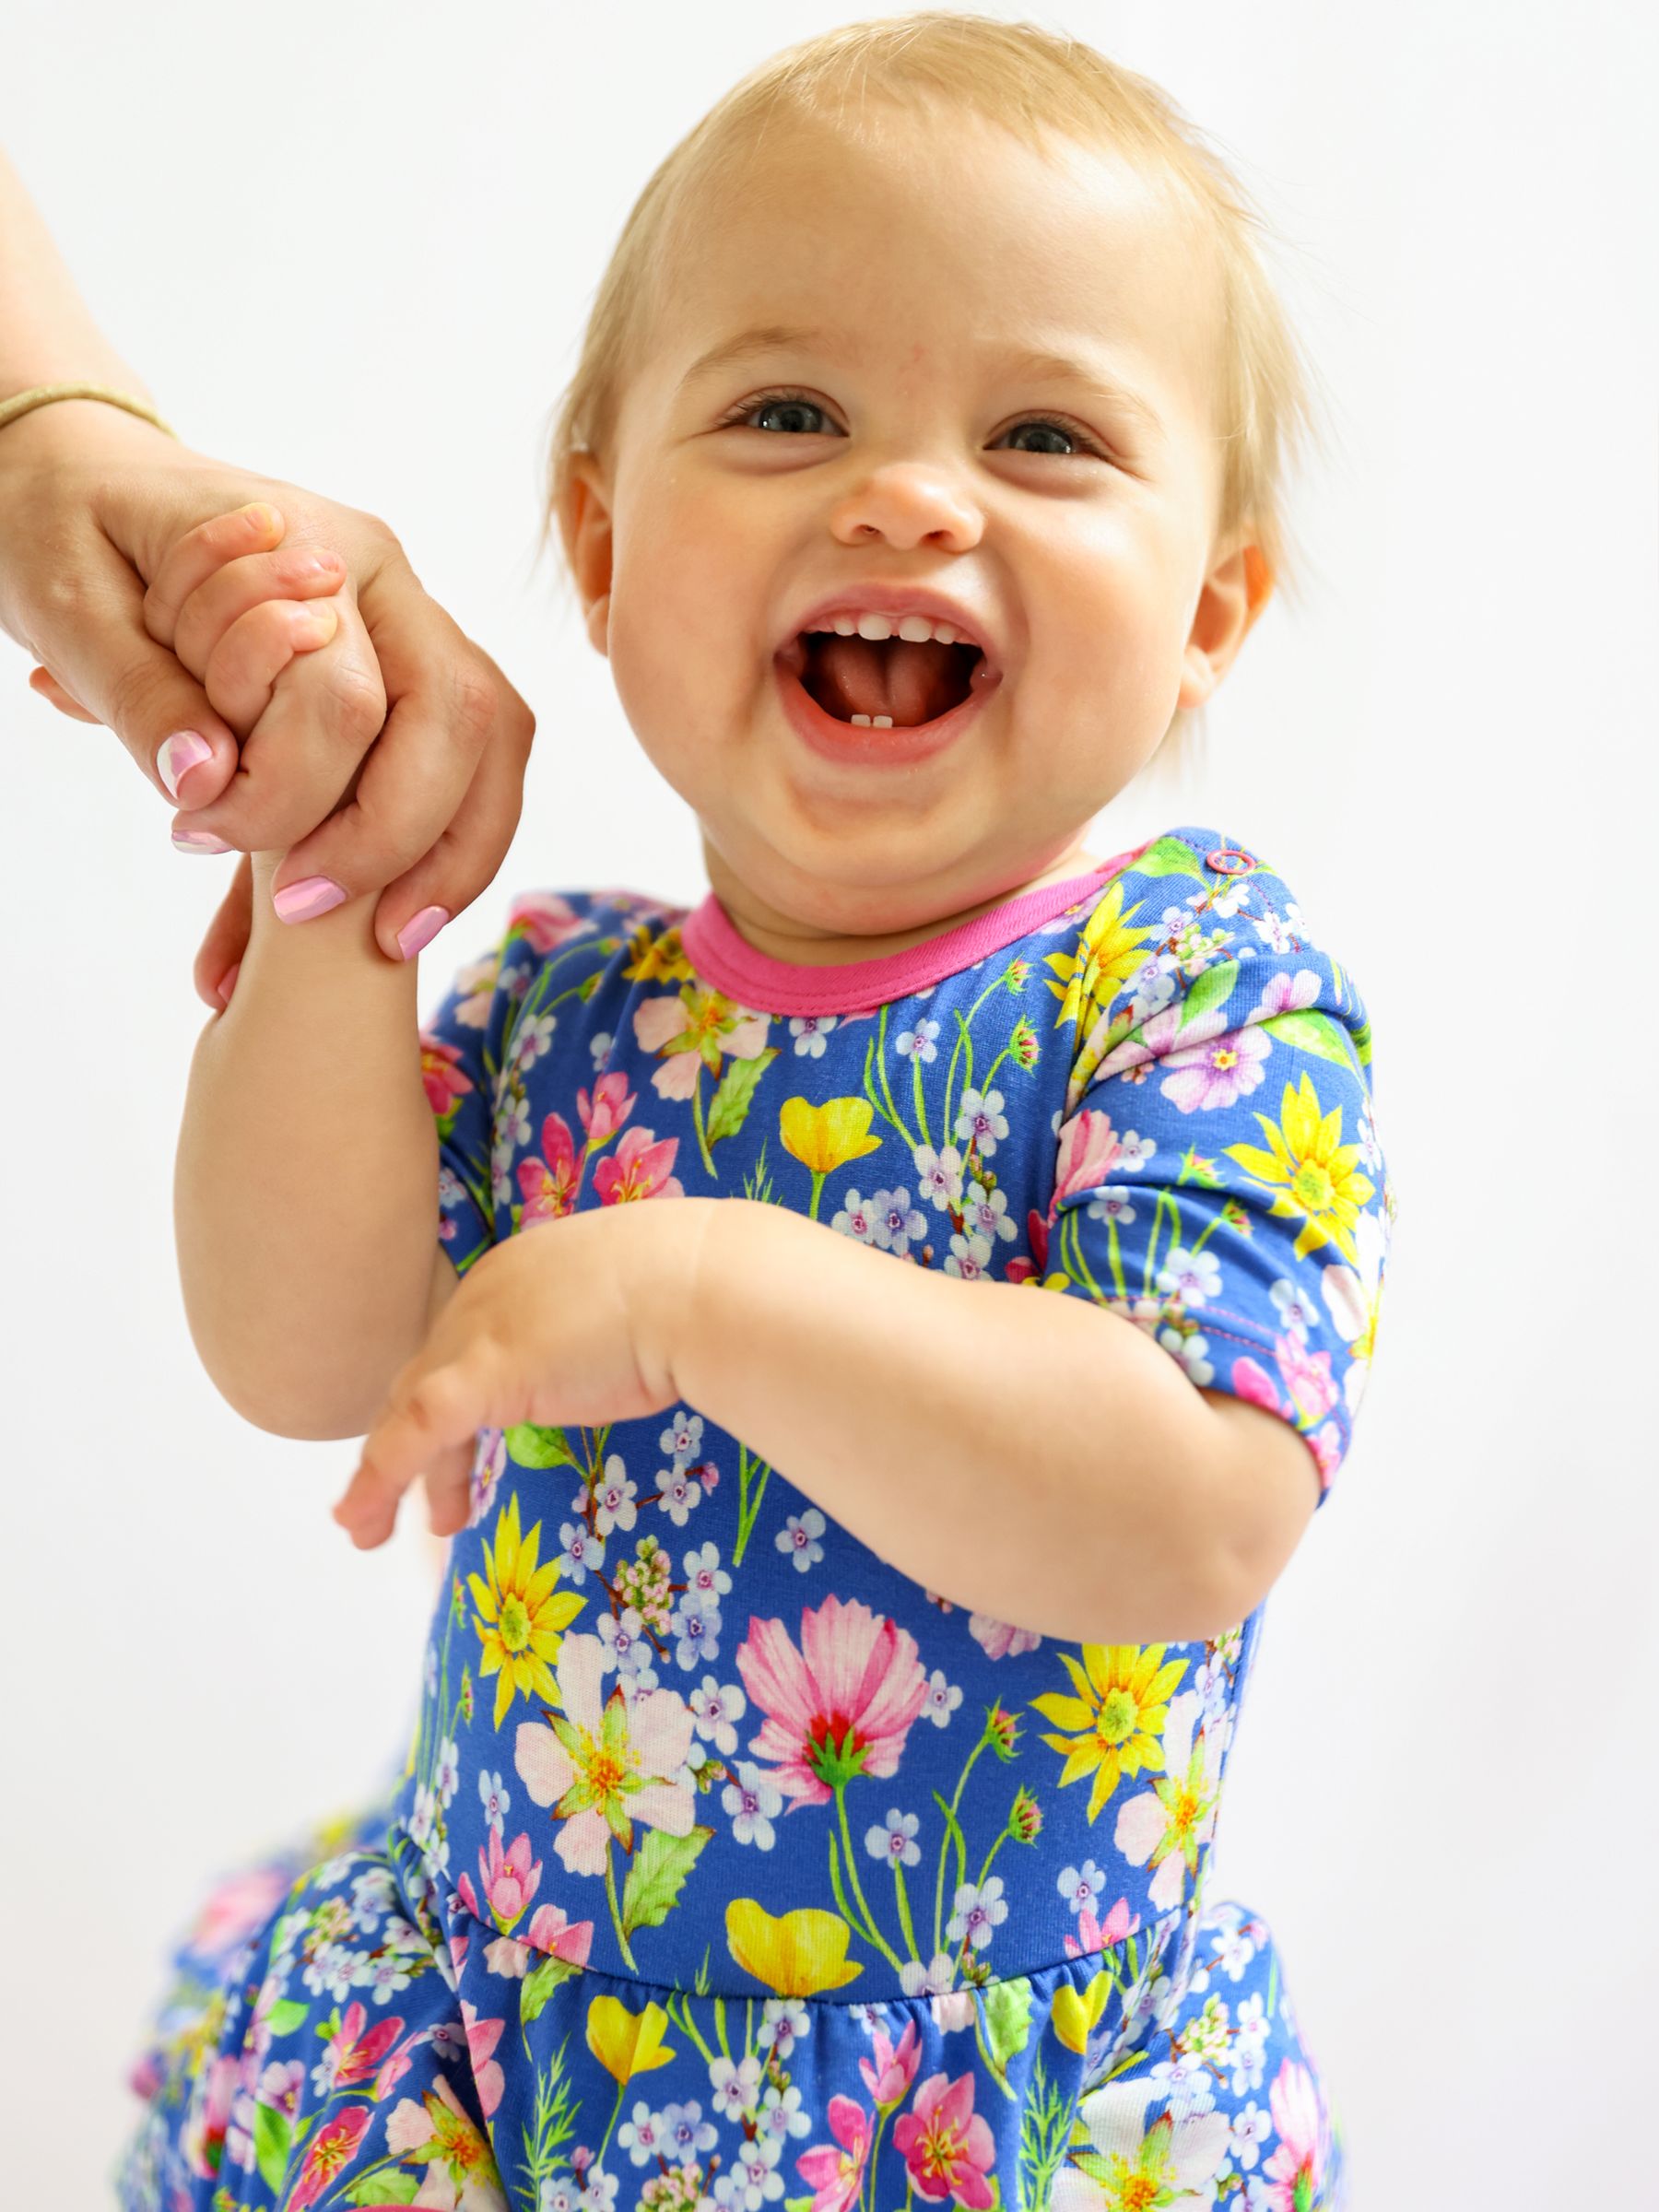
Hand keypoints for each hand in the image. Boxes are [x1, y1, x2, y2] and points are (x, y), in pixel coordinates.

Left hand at [2, 403, 533, 987]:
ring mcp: (411, 631)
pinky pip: (463, 772)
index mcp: (318, 543)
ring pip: (491, 748)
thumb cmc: (73, 527)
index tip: (199, 835)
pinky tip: (385, 925)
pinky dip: (440, 853)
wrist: (85, 483)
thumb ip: (141, 693)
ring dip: (450, 855)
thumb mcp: (70, 606)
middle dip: (397, 836)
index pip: (348, 694)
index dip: (290, 791)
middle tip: (303, 912)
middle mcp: (390, 584)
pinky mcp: (405, 683)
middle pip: (463, 718)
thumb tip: (207, 782)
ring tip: (387, 942)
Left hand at [335, 1203, 706, 1549]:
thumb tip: (631, 1352)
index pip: (465, 1347)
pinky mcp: (484, 1371)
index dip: (452, 1409)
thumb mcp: (641, 1301)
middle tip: (404, 1505)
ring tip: (366, 1530)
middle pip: (427, 1380)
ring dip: (381, 1478)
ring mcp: (480, 1330)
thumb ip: (611, 1327)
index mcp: (521, 1272)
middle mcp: (485, 1295)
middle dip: (409, 1449)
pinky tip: (364, 1518)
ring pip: (407, 1411)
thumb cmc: (698, 1290)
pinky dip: (382, 1478)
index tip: (458, 1455)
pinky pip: (416, 1434)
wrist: (706, 1283)